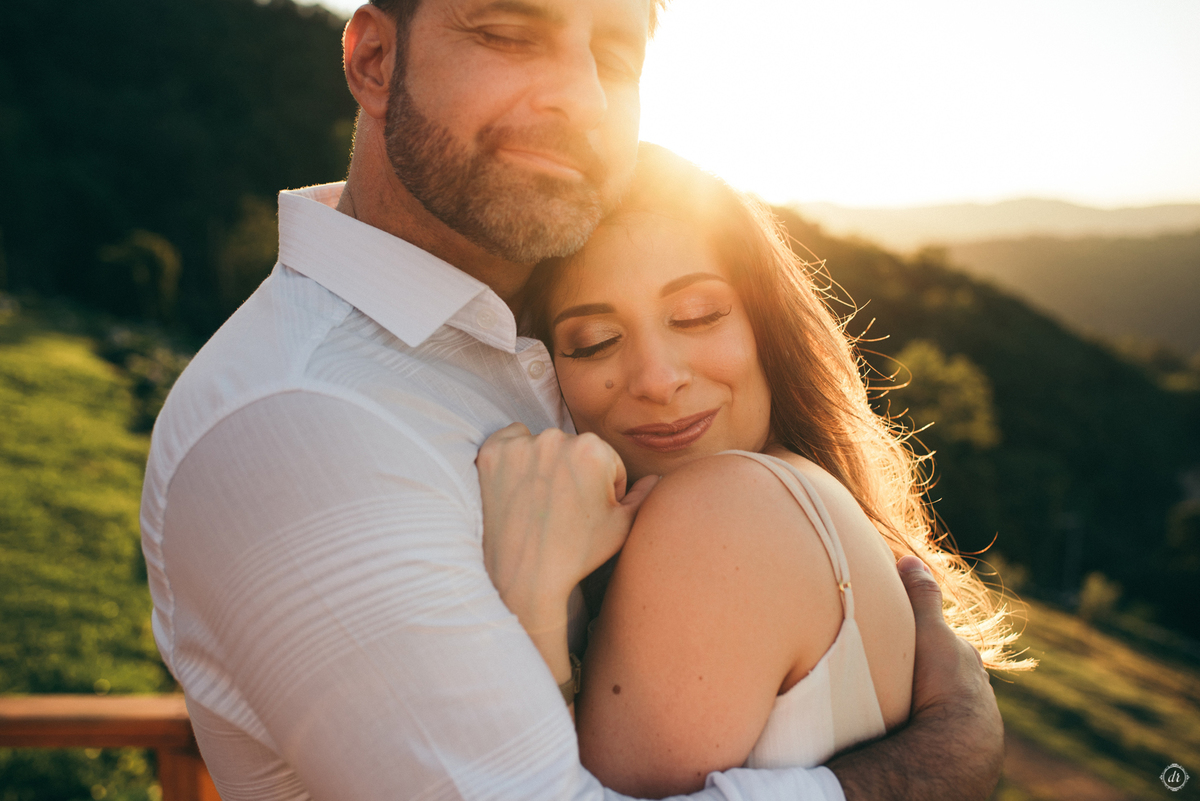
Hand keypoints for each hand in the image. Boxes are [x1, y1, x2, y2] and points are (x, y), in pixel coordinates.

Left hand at [477, 423, 658, 633]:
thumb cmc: (578, 553)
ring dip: (545, 463)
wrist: (525, 576)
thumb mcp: (622, 527)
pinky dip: (515, 455)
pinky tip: (520, 484)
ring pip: (543, 443)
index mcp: (594, 449)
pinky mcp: (492, 453)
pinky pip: (511, 439)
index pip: (606, 460)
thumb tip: (655, 479)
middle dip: (574, 474)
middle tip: (564, 509)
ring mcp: (521, 445)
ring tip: (541, 499)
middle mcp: (557, 438)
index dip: (603, 488)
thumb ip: (643, 496)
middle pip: (574, 449)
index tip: (589, 511)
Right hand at [829, 556, 1003, 800]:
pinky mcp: (965, 749)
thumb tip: (911, 559)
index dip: (925, 636)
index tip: (901, 638)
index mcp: (967, 659)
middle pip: (949, 672)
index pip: (946, 642)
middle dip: (927, 671)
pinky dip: (928, 727)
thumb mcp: (927, 631)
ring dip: (927, 702)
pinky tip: (909, 731)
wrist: (957, 745)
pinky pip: (944, 731)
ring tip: (899, 706)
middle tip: (895, 672)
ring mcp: (974, 719)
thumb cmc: (941, 684)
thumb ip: (921, 598)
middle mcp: (976, 688)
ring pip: (946, 702)